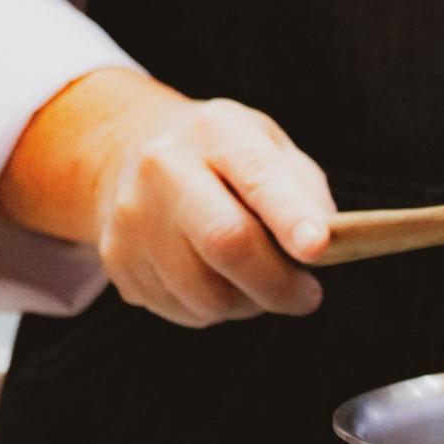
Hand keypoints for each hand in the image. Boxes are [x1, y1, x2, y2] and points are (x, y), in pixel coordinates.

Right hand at [0, 69, 332, 327]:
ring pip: (206, 293)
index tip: (318, 248)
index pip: (258, 177)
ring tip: (256, 282)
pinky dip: (213, 308)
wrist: (131, 153)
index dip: (291, 216)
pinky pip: (183, 310)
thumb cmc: (224, 161)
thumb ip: (305, 194)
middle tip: (307, 295)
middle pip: (227, 243)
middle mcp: (164, 169)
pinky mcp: (117, 260)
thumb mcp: (271, 150)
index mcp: (216, 133)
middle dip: (279, 284)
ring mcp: (133, 216)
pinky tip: (214, 279)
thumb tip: (325, 247)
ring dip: (248, 303)